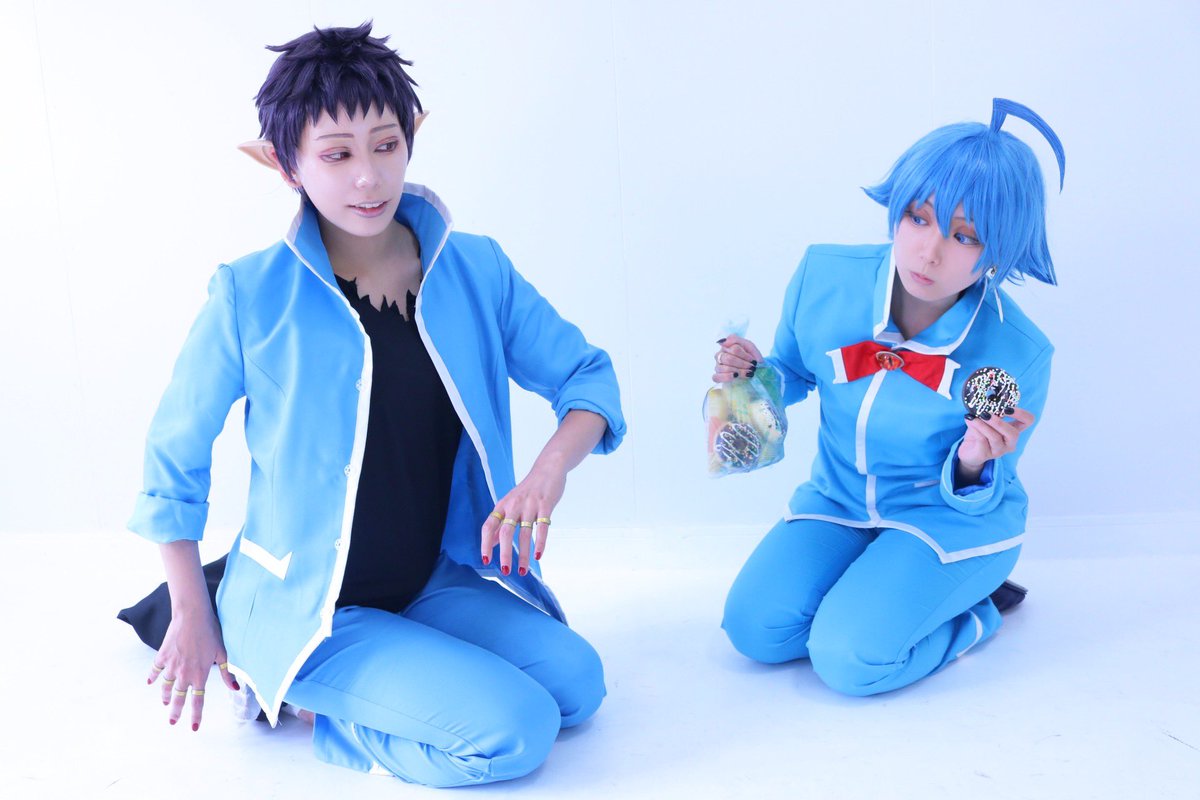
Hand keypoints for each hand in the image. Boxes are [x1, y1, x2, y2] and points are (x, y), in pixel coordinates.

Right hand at [147, 607, 237, 731]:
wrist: (192, 616)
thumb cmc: (211, 632)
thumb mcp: (222, 652)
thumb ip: (226, 673)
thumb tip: (235, 689)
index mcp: (200, 675)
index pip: (198, 701)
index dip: (195, 715)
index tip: (194, 727)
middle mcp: (184, 674)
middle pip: (178, 698)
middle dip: (176, 711)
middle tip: (173, 721)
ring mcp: (171, 666)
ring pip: (166, 686)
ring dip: (165, 695)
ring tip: (165, 702)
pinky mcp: (162, 656)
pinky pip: (156, 670)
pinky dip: (153, 677)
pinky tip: (150, 682)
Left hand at [480, 463, 566, 576]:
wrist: (548, 468)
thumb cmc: (528, 489)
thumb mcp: (510, 503)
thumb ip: (501, 522)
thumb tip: (490, 542)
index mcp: (503, 505)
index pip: (489, 526)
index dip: (485, 543)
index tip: (486, 560)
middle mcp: (514, 505)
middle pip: (505, 532)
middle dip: (504, 553)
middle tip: (505, 571)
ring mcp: (530, 505)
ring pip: (524, 533)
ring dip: (523, 554)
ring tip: (522, 570)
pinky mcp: (545, 505)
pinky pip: (542, 527)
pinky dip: (540, 543)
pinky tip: (539, 555)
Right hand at [713, 334, 763, 381]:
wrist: (750, 368)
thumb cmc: (749, 356)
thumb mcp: (749, 347)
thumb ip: (738, 341)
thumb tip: (724, 342)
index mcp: (727, 345)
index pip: (735, 350)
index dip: (746, 356)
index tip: (754, 361)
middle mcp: (720, 354)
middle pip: (729, 359)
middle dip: (743, 364)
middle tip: (752, 367)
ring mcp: (717, 365)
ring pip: (724, 368)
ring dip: (739, 371)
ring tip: (748, 373)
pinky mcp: (717, 376)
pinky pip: (716, 377)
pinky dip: (727, 377)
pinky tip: (735, 376)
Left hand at [956, 406, 1035, 477]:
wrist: (968, 451)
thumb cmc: (979, 433)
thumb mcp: (987, 420)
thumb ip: (993, 411)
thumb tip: (991, 398)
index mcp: (1013, 430)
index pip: (1028, 421)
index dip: (1021, 413)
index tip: (1006, 408)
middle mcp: (1010, 442)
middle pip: (1013, 434)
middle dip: (999, 422)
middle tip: (985, 413)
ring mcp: (999, 451)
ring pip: (995, 437)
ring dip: (983, 425)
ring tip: (972, 417)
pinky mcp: (985, 455)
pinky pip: (982, 440)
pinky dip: (975, 428)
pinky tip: (969, 421)